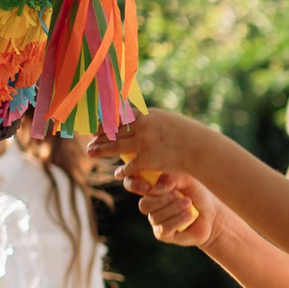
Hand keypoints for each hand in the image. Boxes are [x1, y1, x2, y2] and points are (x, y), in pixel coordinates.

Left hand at [88, 109, 209, 186]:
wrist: (200, 148)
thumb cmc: (186, 134)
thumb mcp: (166, 120)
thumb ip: (149, 120)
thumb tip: (136, 119)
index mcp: (147, 115)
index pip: (119, 116)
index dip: (104, 120)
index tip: (95, 124)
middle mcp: (143, 126)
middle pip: (113, 131)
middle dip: (99, 136)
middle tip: (88, 141)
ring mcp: (144, 143)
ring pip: (115, 146)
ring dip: (101, 150)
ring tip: (91, 153)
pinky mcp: (148, 159)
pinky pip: (129, 166)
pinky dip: (123, 170)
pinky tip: (117, 173)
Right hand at [134, 170, 227, 247]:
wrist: (213, 214)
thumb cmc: (198, 194)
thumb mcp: (187, 179)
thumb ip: (171, 177)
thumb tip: (155, 188)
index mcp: (152, 188)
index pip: (132, 184)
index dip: (134, 184)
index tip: (148, 186)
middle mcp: (151, 205)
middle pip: (144, 204)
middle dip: (161, 199)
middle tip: (178, 194)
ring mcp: (156, 221)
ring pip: (155, 216)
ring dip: (173, 208)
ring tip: (188, 203)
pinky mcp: (164, 234)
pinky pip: (164, 228)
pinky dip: (178, 219)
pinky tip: (189, 215)